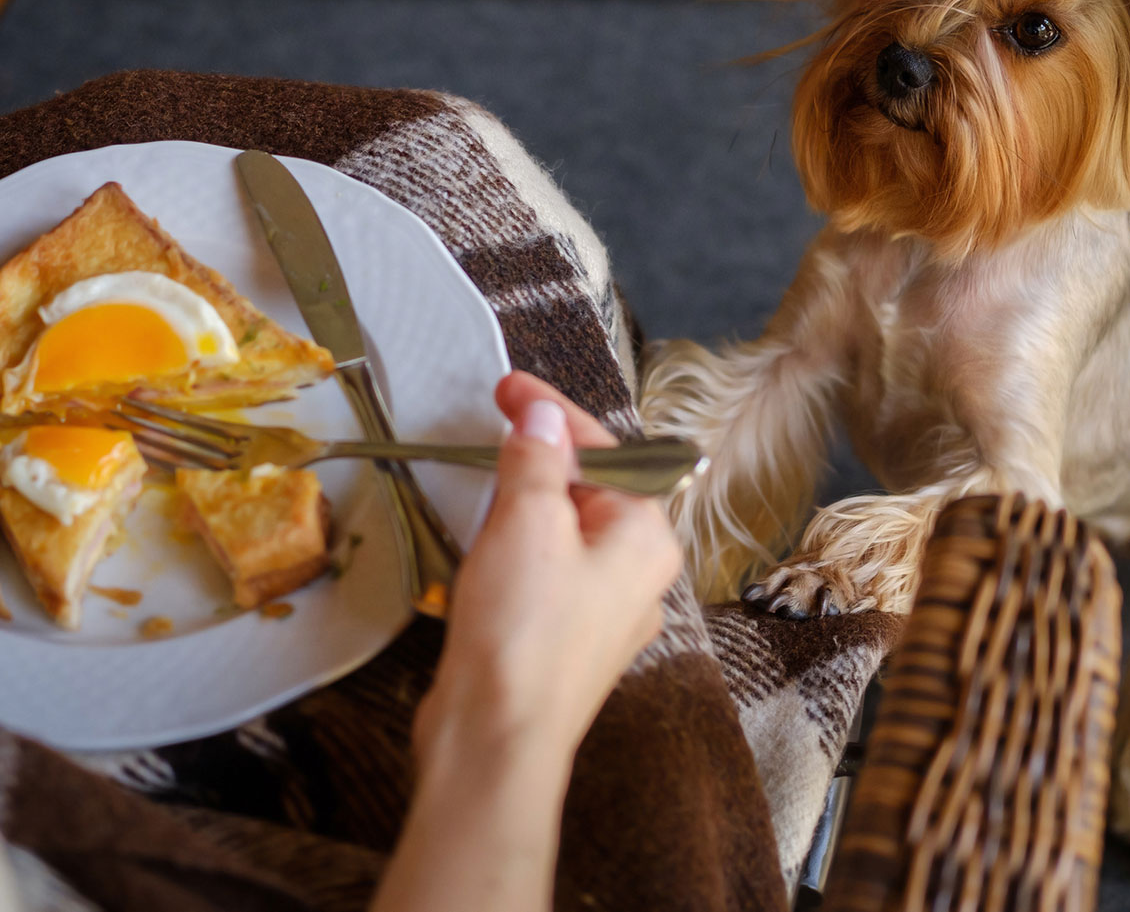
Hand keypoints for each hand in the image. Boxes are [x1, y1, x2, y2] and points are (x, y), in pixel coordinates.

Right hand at [415, 372, 682, 776]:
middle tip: (493, 427)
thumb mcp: (527, 521)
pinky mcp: (563, 643)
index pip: (607, 450)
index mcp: (646, 539)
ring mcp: (602, 615)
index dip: (553, 411)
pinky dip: (515, 548)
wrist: (495, 741)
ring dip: (524, 504)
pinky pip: (545, 574)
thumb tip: (545, 414)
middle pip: (590, 490)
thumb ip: (538, 458)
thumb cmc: (523, 631)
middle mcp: (637, 576)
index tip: (508, 388)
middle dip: (542, 457)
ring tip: (483, 485)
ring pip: (565, 533)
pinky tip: (483, 549)